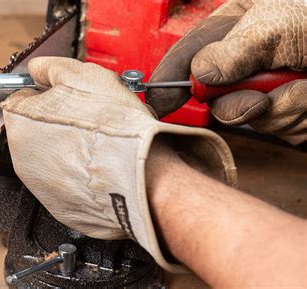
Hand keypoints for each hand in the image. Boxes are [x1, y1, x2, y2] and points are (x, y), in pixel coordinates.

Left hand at [1, 56, 235, 272]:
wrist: (140, 174)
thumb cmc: (112, 126)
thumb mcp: (83, 76)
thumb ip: (51, 67)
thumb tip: (38, 69)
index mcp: (22, 121)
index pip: (23, 98)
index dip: (47, 93)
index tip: (65, 97)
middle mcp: (22, 156)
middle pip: (35, 128)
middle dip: (56, 120)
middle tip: (86, 120)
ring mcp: (39, 185)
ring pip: (51, 156)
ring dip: (68, 147)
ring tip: (96, 143)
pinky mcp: (58, 205)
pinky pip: (65, 181)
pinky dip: (77, 173)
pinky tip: (97, 165)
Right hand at [147, 0, 305, 144]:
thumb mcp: (278, 21)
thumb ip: (232, 48)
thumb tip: (199, 74)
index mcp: (239, 24)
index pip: (190, 51)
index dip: (171, 76)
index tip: (158, 100)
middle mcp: (251, 58)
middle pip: (215, 93)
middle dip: (234, 100)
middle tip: (256, 95)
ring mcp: (270, 87)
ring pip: (249, 115)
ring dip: (280, 105)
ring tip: (305, 82)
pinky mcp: (292, 113)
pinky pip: (282, 127)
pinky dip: (300, 115)